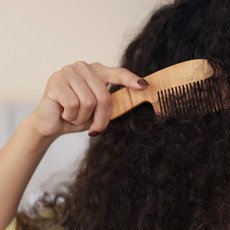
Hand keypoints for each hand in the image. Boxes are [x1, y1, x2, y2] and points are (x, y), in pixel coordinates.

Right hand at [31, 61, 147, 137]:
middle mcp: (84, 67)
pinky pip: (73, 105)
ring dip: (83, 117)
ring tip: (74, 116)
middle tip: (95, 128)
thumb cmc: (78, 115)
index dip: (131, 80)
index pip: (118, 73)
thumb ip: (112, 103)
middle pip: (104, 96)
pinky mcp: (56, 81)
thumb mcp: (99, 110)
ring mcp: (68, 72)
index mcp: (97, 71)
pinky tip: (64, 113)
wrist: (51, 124)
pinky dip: (71, 116)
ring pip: (89, 102)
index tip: (144, 86)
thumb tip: (135, 96)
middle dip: (102, 118)